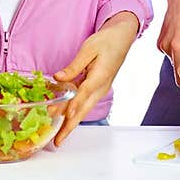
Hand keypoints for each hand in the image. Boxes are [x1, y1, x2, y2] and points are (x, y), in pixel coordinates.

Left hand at [51, 12, 138, 145]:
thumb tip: (58, 78)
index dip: (74, 106)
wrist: (122, 38)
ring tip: (59, 137)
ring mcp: (100, 90)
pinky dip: (75, 114)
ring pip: (84, 110)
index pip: (84, 94)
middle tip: (58, 141)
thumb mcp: (88, 48)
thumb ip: (74, 66)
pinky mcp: (97, 89)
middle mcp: (101, 87)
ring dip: (71, 124)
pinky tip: (65, 119)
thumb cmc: (106, 41)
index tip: (64, 117)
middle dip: (70, 126)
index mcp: (100, 76)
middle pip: (84, 110)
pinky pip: (85, 104)